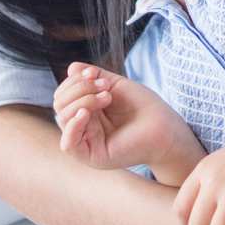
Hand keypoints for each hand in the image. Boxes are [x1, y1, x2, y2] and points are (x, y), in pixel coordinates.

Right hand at [55, 63, 203, 180]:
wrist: (164, 126)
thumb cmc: (142, 106)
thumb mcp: (114, 84)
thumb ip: (92, 76)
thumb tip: (70, 67)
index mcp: (85, 111)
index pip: (63, 94)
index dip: (73, 80)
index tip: (94, 73)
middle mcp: (82, 127)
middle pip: (60, 104)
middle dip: (79, 89)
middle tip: (105, 86)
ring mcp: (86, 142)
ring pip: (63, 119)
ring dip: (82, 100)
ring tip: (107, 97)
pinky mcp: (92, 157)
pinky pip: (68, 145)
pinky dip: (72, 126)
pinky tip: (86, 113)